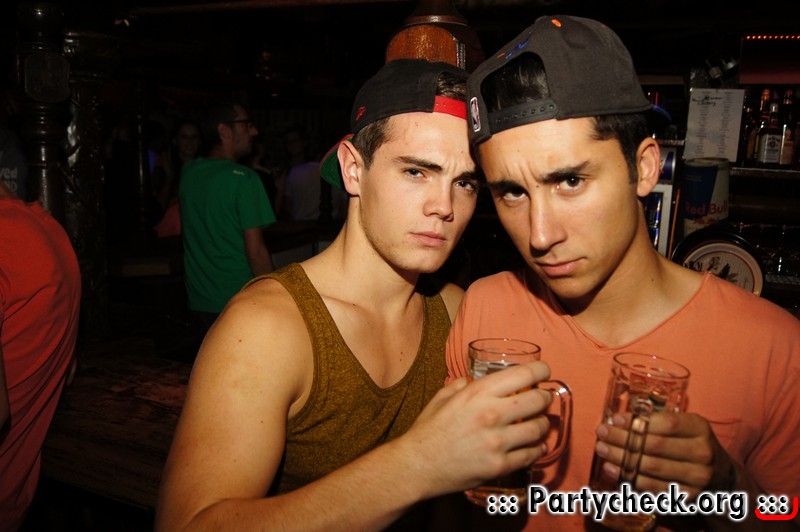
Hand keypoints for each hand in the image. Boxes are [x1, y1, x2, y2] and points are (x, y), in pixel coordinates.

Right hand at [399, 360, 553, 497]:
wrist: (417, 465)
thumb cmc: (427, 430)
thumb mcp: (442, 397)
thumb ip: (461, 384)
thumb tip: (473, 379)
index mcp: (478, 392)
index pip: (524, 374)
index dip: (541, 370)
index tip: (544, 372)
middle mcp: (492, 413)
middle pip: (539, 400)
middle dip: (545, 398)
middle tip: (542, 400)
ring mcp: (497, 441)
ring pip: (539, 428)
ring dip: (542, 424)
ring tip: (537, 424)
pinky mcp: (499, 465)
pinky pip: (531, 454)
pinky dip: (537, 449)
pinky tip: (535, 447)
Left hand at [594, 412, 732, 498]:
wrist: (720, 479)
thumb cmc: (691, 445)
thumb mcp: (685, 427)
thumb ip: (658, 421)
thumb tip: (618, 420)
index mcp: (700, 428)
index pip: (666, 423)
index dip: (637, 421)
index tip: (615, 419)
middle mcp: (702, 453)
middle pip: (655, 446)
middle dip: (623, 439)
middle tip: (601, 433)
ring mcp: (697, 478)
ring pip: (651, 468)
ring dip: (621, 458)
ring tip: (601, 449)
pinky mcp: (687, 497)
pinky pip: (653, 487)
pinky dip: (630, 478)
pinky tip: (613, 470)